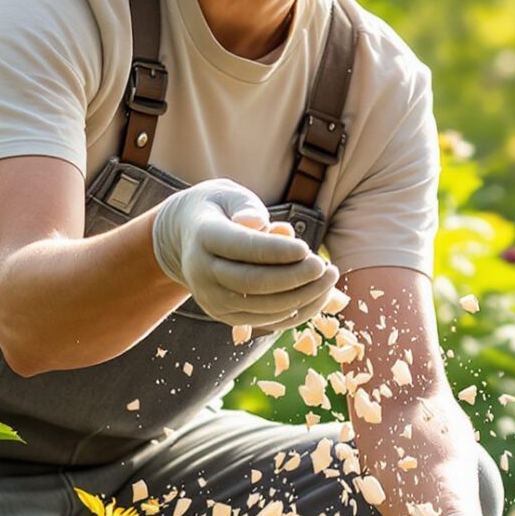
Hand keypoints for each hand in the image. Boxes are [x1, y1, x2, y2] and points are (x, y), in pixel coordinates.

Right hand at [148, 178, 338, 329]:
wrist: (186, 240)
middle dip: (294, 278)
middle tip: (325, 268)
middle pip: (252, 282)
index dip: (275, 251)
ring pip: (261, 307)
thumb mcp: (227, 195)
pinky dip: (295, 312)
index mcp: (203, 237)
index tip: (305, 249)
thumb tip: (258, 222)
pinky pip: (264, 320)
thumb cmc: (219, 210)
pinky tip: (317, 295)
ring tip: (329, 279)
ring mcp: (212, 299)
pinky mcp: (225, 316)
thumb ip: (245, 205)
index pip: (241, 247)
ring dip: (301, 297)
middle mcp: (201, 273)